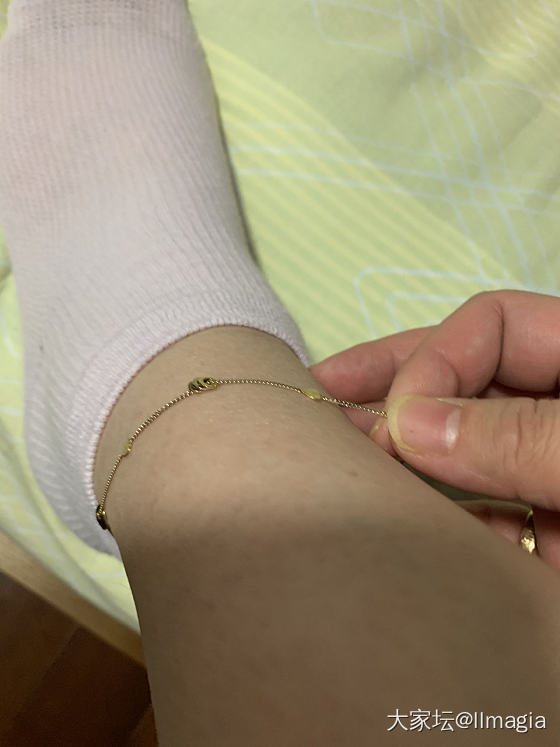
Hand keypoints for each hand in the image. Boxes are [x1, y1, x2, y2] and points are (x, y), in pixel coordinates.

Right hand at [308, 289, 559, 569]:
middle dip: (393, 394)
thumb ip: (519, 436)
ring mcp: (556, 474)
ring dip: (409, 464)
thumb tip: (410, 424)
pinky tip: (405, 538)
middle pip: (467, 384)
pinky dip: (451, 532)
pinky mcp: (557, 538)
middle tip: (318, 399)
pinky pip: (494, 524)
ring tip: (341, 466)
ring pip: (471, 456)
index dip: (432, 363)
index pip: (493, 323)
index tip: (393, 427)